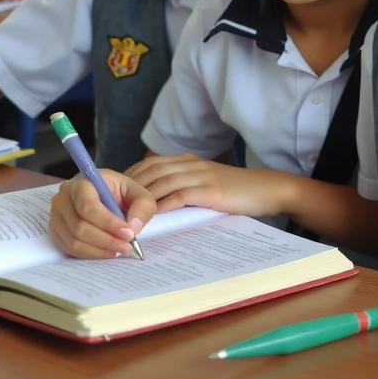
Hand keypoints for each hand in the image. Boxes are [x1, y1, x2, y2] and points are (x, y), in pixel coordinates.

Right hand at [48, 170, 155, 258]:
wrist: (107, 196)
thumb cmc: (121, 193)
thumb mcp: (139, 194)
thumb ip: (142, 207)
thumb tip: (133, 228)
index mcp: (83, 182)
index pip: (88, 206)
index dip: (108, 223)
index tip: (128, 234)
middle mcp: (64, 197)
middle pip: (79, 226)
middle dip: (106, 240)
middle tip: (127, 246)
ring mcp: (56, 215)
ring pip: (74, 240)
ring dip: (99, 250)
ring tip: (119, 249)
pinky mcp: (55, 230)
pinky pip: (69, 248)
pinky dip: (89, 254)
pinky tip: (106, 251)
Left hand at [124, 154, 290, 217]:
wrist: (265, 189)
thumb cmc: (234, 191)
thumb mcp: (204, 183)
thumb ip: (182, 188)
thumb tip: (155, 204)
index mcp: (186, 161)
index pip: (149, 164)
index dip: (128, 177)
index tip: (113, 194)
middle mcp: (190, 164)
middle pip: (149, 171)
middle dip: (128, 188)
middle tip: (112, 207)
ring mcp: (200, 175)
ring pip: (161, 182)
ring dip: (140, 199)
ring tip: (125, 216)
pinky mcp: (209, 190)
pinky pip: (179, 195)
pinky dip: (162, 206)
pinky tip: (150, 217)